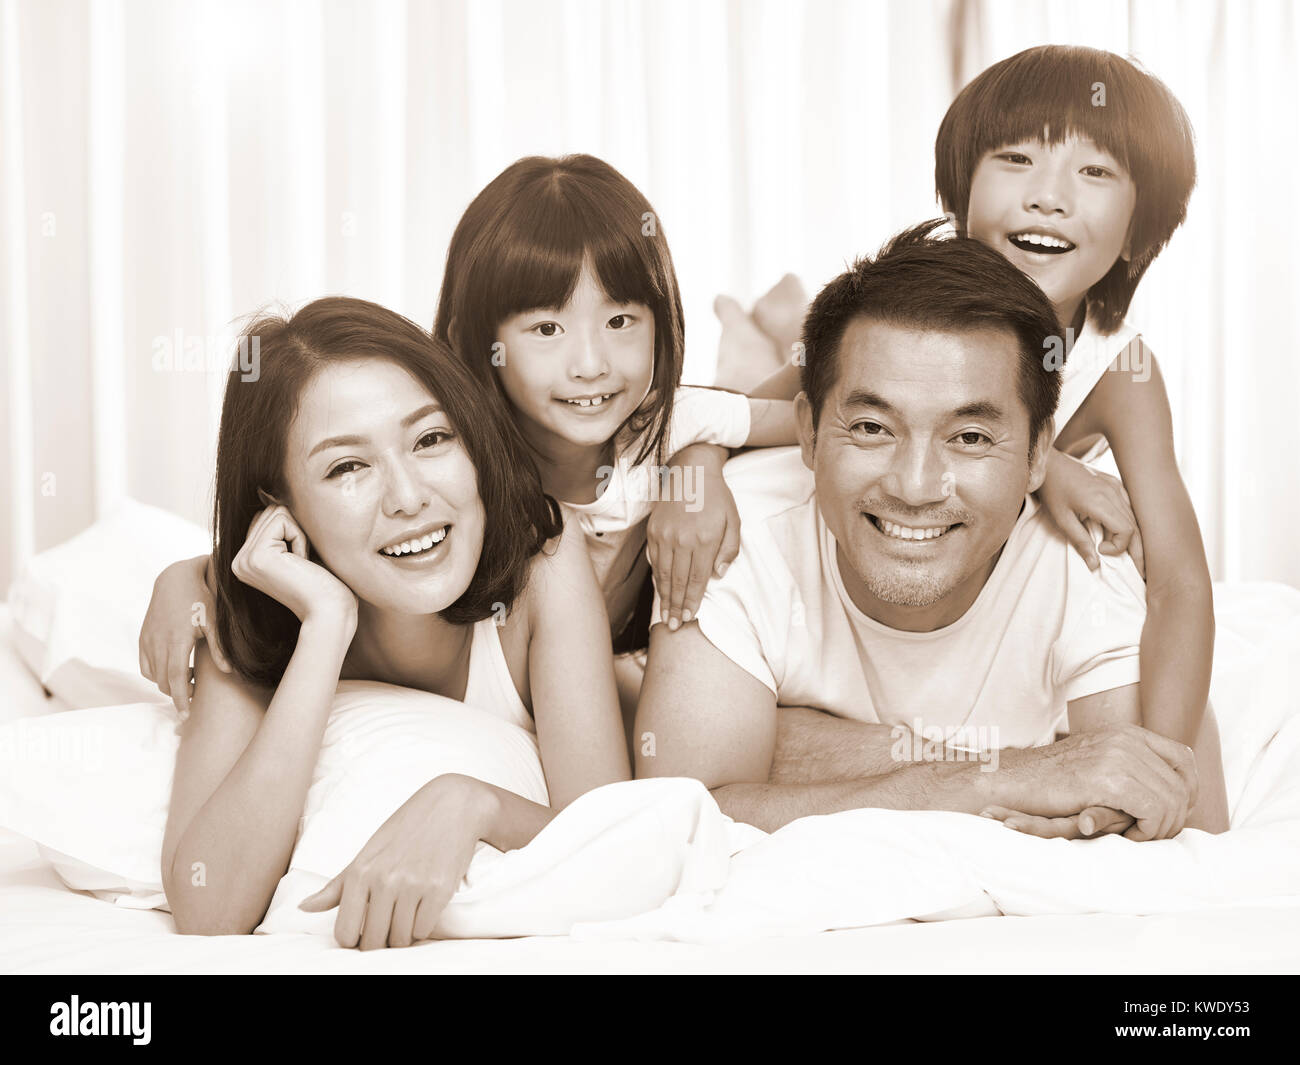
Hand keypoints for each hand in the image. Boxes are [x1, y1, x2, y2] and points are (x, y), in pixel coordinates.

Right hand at [140, 554, 229, 718]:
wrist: (174, 578)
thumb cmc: (201, 597)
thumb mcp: (214, 620)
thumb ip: (220, 646)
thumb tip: (229, 671)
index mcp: (177, 640)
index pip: (177, 678)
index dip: (181, 699)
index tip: (186, 715)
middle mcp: (158, 642)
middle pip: (164, 681)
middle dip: (177, 695)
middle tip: (195, 699)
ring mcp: (148, 640)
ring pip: (154, 676)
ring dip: (169, 684)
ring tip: (191, 680)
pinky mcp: (143, 638)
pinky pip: (145, 666)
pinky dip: (157, 674)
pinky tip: (175, 671)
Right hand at [231, 501, 356, 627]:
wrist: (331, 613)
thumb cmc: (327, 584)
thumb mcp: (300, 549)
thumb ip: (284, 526)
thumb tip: (271, 490)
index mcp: (247, 560)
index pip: (270, 517)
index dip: (295, 530)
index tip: (303, 562)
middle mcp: (239, 561)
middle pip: (271, 510)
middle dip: (297, 530)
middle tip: (305, 563)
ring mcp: (243, 560)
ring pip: (276, 511)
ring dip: (300, 534)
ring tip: (303, 564)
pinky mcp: (256, 556)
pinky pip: (283, 519)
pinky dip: (301, 538)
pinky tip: (302, 564)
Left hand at [298, 774, 492, 949]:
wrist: (452, 805)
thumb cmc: (406, 828)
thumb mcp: (368, 852)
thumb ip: (337, 886)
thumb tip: (303, 908)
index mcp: (360, 872)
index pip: (345, 933)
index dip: (353, 940)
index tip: (363, 933)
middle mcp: (384, 880)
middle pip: (373, 942)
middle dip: (379, 941)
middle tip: (388, 925)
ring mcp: (413, 886)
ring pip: (401, 939)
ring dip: (403, 934)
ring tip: (406, 913)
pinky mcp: (440, 890)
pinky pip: (424, 930)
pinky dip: (423, 925)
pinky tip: (423, 906)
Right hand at [646, 447, 739, 630]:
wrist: (691, 470)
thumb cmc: (717, 497)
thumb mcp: (733, 521)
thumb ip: (729, 550)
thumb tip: (718, 576)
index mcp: (704, 539)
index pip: (697, 579)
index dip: (693, 601)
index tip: (689, 618)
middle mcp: (681, 539)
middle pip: (678, 581)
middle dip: (676, 606)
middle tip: (673, 626)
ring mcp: (664, 535)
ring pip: (664, 574)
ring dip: (664, 597)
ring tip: (664, 616)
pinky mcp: (654, 530)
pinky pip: (654, 560)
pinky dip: (657, 578)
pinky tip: (659, 590)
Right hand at [1001, 723, 1196, 840]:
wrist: (1010, 782)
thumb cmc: (1051, 783)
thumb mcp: (1096, 766)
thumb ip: (1132, 770)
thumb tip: (1179, 795)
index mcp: (1126, 733)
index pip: (1184, 759)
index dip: (1187, 791)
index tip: (1170, 814)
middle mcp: (1126, 739)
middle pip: (1183, 785)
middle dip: (1173, 817)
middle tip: (1148, 833)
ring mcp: (1118, 756)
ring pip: (1173, 801)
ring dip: (1159, 827)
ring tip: (1133, 835)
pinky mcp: (1110, 779)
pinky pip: (1154, 811)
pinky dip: (1147, 831)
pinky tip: (1125, 834)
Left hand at [1038, 448, 1145, 577]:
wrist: (1050, 464)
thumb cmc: (1053, 490)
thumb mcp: (1062, 519)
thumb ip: (1080, 542)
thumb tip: (1094, 565)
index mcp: (1101, 501)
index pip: (1126, 530)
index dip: (1118, 546)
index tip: (1100, 550)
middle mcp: (1114, 492)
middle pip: (1136, 525)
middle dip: (1138, 549)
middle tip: (1141, 571)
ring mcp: (1116, 485)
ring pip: (1135, 516)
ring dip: (1135, 537)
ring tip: (1136, 557)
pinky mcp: (1114, 483)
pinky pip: (1129, 505)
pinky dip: (1129, 522)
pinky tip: (1124, 534)